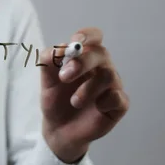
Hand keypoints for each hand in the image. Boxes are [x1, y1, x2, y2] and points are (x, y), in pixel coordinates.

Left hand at [39, 27, 129, 162]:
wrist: (58, 129)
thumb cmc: (55, 100)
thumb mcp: (46, 81)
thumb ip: (48, 62)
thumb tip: (58, 48)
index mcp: (85, 57)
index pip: (94, 37)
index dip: (88, 35)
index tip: (76, 41)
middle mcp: (101, 68)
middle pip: (101, 53)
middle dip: (82, 62)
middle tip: (64, 76)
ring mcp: (112, 86)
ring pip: (109, 75)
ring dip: (88, 88)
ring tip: (74, 102)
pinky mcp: (118, 105)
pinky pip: (118, 97)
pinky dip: (104, 102)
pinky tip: (95, 108)